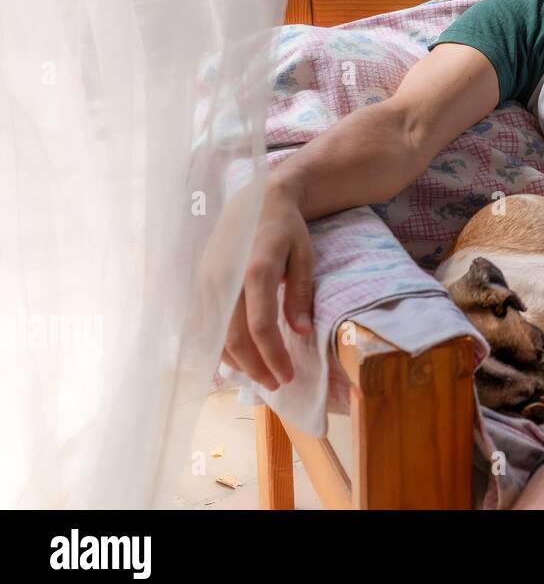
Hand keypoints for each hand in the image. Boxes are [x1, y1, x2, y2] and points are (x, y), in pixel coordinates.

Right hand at [217, 180, 314, 389]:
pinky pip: (205, 324)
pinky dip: (219, 346)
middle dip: (255, 367)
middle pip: (233, 337)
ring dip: (236, 361)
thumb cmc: (286, 229)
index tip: (288, 376)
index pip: (260, 325)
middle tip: (277, 383)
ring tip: (261, 375)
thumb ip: (299, 294)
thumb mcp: (304, 256)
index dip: (273, 356)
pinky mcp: (199, 283)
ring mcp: (207, 281)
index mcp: (256, 268)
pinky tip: (238, 359)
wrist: (255, 200)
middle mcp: (225, 277)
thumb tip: (300, 332)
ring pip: (215, 335)